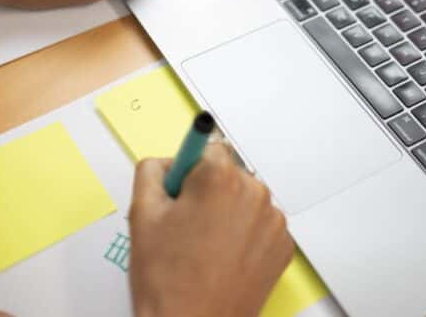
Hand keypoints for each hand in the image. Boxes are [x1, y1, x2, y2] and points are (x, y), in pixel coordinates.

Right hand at [129, 145, 293, 316]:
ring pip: (245, 200)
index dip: (189, 172)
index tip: (182, 189)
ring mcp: (273, 222)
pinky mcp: (283, 247)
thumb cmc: (168, 278)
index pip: (208, 148)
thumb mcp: (142, 213)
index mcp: (221, 177)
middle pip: (228, 174)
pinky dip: (245, 236)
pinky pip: (260, 226)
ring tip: (204, 248)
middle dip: (208, 192)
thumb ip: (152, 171)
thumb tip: (167, 161)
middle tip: (185, 226)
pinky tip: (224, 259)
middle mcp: (255, 193)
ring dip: (228, 213)